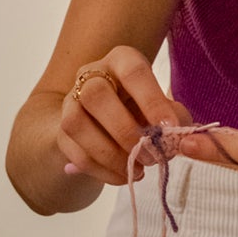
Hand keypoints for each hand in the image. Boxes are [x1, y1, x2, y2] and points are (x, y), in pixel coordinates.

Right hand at [58, 46, 190, 187]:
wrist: (110, 122)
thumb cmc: (146, 109)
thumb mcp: (167, 108)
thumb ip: (176, 118)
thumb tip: (176, 138)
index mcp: (122, 60)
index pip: (133, 72)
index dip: (152, 100)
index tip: (170, 128)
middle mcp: (91, 75)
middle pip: (96, 94)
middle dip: (125, 130)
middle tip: (151, 156)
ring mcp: (71, 102)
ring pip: (76, 124)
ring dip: (109, 154)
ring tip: (137, 170)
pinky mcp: (61, 131)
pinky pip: (73, 152)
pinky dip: (101, 170)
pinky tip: (123, 176)